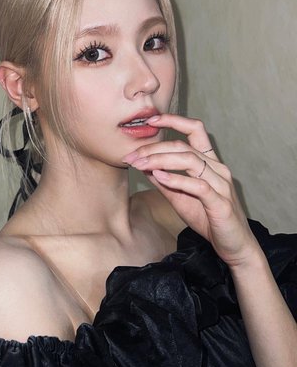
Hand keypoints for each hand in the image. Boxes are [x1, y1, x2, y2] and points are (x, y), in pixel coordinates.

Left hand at [123, 114, 259, 266]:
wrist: (233, 246)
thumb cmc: (208, 219)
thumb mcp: (180, 197)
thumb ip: (164, 180)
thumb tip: (143, 165)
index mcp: (210, 163)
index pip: (195, 130)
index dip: (174, 120)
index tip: (151, 120)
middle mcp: (218, 168)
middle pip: (184, 146)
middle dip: (154, 148)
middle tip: (131, 156)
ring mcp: (221, 184)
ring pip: (190, 160)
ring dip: (160, 160)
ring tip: (140, 164)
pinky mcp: (220, 202)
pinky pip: (197, 185)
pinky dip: (176, 179)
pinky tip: (159, 177)